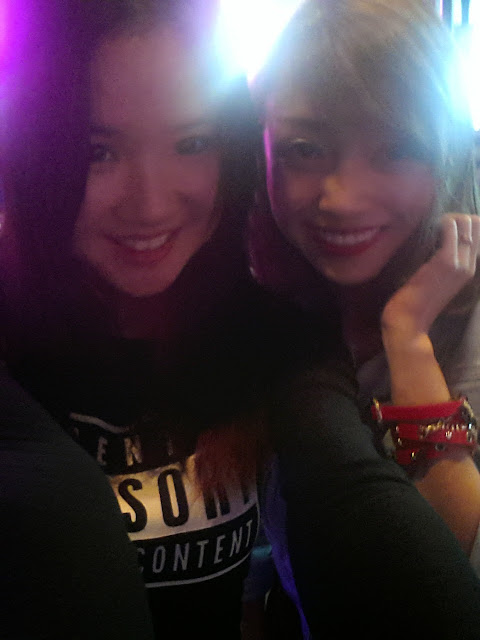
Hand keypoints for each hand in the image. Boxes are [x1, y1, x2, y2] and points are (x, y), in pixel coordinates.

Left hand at [381, 213, 479, 337]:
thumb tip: (436, 244)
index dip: (467, 222)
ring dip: (452, 217)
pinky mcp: (446, 261)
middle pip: (478, 226)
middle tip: (439, 222)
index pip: (479, 236)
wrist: (410, 320)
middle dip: (460, 216)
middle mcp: (470, 266)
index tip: (449, 222)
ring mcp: (460, 263)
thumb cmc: (416, 301)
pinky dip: (445, 221)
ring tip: (435, 223)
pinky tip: (434, 224)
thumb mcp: (435, 280)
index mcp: (469, 270)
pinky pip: (452, 230)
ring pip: (469, 225)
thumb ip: (441, 263)